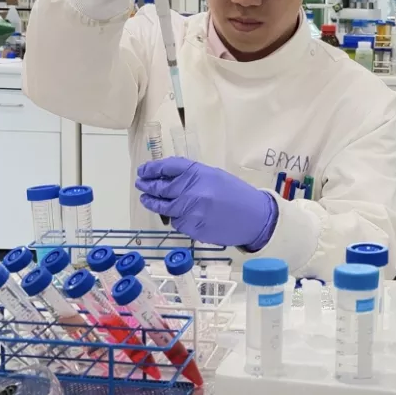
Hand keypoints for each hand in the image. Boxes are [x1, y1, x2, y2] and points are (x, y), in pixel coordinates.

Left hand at [136, 157, 277, 249]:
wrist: (255, 217)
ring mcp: (190, 209)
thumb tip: (167, 179)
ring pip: (164, 207)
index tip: (143, 171)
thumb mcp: (215, 177)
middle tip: (140, 185)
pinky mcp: (192, 227)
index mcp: (199, 172)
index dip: (152, 169)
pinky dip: (176, 218)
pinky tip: (180, 215)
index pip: (167, 167)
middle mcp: (192, 189)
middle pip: (161, 187)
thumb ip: (192, 176)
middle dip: (148, 186)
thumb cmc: (237, 195)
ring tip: (146, 200)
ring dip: (153, 203)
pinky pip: (177, 222)